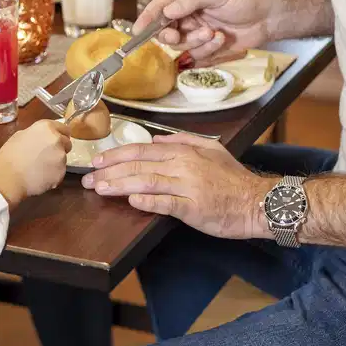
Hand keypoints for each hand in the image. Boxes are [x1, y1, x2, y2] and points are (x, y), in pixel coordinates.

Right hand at [0, 118, 70, 206]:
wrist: (8, 177)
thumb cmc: (10, 155)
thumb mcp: (20, 136)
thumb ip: (36, 134)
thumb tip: (41, 137)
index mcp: (46, 128)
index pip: (64, 128)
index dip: (61, 134)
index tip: (57, 140)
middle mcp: (57, 140)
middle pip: (67, 143)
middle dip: (60, 148)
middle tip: (46, 155)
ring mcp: (61, 157)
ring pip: (63, 159)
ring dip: (55, 162)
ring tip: (39, 168)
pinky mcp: (61, 173)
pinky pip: (59, 172)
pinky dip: (53, 174)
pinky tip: (40, 176)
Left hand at [82, 134, 273, 239]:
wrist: (258, 202)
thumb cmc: (234, 179)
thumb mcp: (211, 149)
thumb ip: (183, 141)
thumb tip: (156, 138)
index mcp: (183, 151)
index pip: (141, 150)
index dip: (116, 155)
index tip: (97, 162)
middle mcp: (182, 165)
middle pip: (137, 165)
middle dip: (108, 172)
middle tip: (88, 179)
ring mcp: (187, 186)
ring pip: (145, 181)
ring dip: (118, 185)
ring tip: (99, 189)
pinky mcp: (193, 208)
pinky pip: (166, 203)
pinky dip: (147, 201)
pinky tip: (131, 200)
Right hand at [136, 0, 271, 64]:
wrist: (267, 16)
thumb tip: (167, 10)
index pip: (159, 7)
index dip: (147, 18)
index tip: (137, 31)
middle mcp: (185, 14)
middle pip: (164, 30)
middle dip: (171, 36)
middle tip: (177, 36)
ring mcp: (195, 32)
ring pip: (181, 45)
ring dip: (196, 42)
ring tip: (213, 34)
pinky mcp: (206, 47)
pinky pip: (197, 55)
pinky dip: (209, 50)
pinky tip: (221, 39)